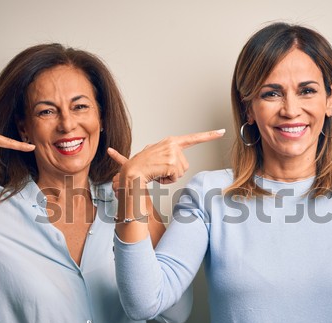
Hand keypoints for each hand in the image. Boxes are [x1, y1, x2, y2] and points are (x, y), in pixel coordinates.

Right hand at [107, 129, 224, 186]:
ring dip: (169, 177)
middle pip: (186, 165)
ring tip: (156, 173)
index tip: (222, 131)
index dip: (209, 135)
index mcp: (170, 142)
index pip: (193, 138)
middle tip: (159, 171)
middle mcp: (172, 144)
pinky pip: (176, 176)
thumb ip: (143, 155)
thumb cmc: (133, 168)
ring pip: (181, 172)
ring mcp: (171, 152)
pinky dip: (167, 181)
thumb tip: (109, 152)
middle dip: (174, 173)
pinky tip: (157, 176)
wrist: (128, 175)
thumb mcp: (144, 157)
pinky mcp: (171, 161)